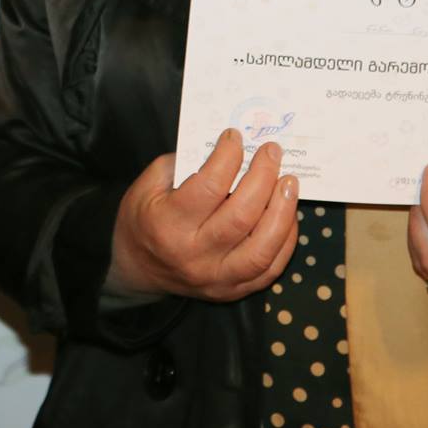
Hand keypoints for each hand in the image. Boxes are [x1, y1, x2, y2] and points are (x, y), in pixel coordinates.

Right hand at [106, 129, 299, 302]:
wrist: (138, 269)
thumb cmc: (144, 219)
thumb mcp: (148, 185)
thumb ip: (182, 163)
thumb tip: (226, 147)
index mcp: (168, 225)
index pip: (208, 187)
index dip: (227, 156)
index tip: (235, 137)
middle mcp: (194, 256)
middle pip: (241, 216)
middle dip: (263, 177)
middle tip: (272, 152)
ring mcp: (216, 278)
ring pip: (261, 249)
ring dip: (282, 211)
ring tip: (289, 183)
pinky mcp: (233, 291)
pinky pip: (270, 269)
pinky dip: (285, 239)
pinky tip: (287, 214)